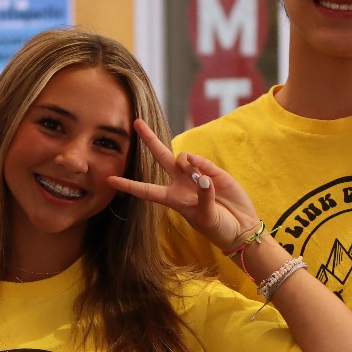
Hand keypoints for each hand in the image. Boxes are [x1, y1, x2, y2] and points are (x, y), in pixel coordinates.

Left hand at [108, 119, 258, 251]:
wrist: (241, 227)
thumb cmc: (219, 228)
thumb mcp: (206, 218)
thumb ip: (203, 196)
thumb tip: (201, 176)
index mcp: (173, 199)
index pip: (146, 190)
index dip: (128, 185)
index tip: (109, 180)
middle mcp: (181, 184)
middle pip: (161, 157)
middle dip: (149, 140)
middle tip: (136, 122)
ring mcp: (197, 176)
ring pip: (182, 158)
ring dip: (186, 163)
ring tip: (200, 180)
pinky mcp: (214, 172)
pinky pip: (202, 162)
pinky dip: (200, 164)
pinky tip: (205, 175)